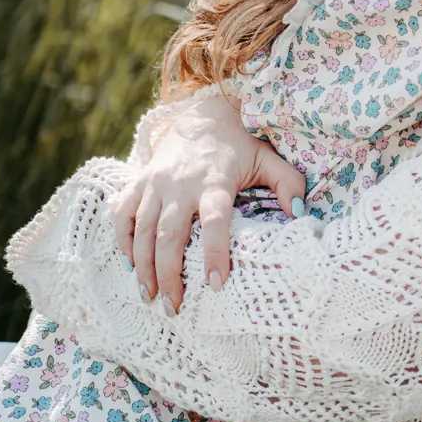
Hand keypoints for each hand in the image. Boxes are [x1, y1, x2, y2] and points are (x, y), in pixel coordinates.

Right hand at [112, 88, 306, 312]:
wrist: (203, 115)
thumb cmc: (240, 145)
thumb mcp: (268, 159)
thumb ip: (288, 184)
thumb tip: (300, 214)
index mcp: (215, 181)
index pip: (215, 221)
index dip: (214, 253)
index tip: (216, 285)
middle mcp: (181, 183)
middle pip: (170, 234)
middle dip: (168, 274)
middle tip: (173, 307)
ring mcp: (156, 183)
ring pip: (143, 229)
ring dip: (143, 266)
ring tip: (148, 296)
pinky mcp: (139, 181)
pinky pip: (122, 213)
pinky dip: (122, 239)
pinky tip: (130, 264)